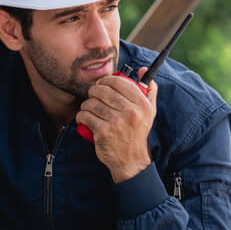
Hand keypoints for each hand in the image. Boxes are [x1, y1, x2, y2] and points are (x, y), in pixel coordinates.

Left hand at [76, 67, 156, 182]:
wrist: (130, 160)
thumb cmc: (137, 133)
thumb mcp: (149, 111)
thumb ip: (149, 90)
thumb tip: (143, 70)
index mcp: (142, 104)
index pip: (120, 82)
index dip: (106, 80)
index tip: (102, 84)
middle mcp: (131, 112)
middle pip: (103, 90)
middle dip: (93, 91)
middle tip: (92, 95)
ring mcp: (116, 122)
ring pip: (92, 103)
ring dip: (86, 104)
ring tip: (88, 109)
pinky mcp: (103, 132)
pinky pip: (85, 116)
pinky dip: (81, 116)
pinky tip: (83, 118)